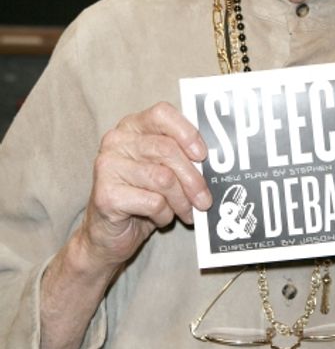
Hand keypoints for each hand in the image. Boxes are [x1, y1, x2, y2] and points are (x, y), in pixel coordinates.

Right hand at [81, 102, 211, 269]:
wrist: (108, 235)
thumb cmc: (141, 198)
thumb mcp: (163, 170)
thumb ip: (180, 157)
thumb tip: (214, 162)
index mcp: (132, 126)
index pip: (162, 113)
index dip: (187, 132)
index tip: (202, 155)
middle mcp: (116, 141)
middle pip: (167, 149)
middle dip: (193, 178)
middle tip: (205, 200)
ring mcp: (107, 166)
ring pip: (163, 178)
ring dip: (181, 201)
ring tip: (186, 212)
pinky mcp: (106, 195)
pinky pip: (153, 202)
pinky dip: (165, 214)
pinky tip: (161, 218)